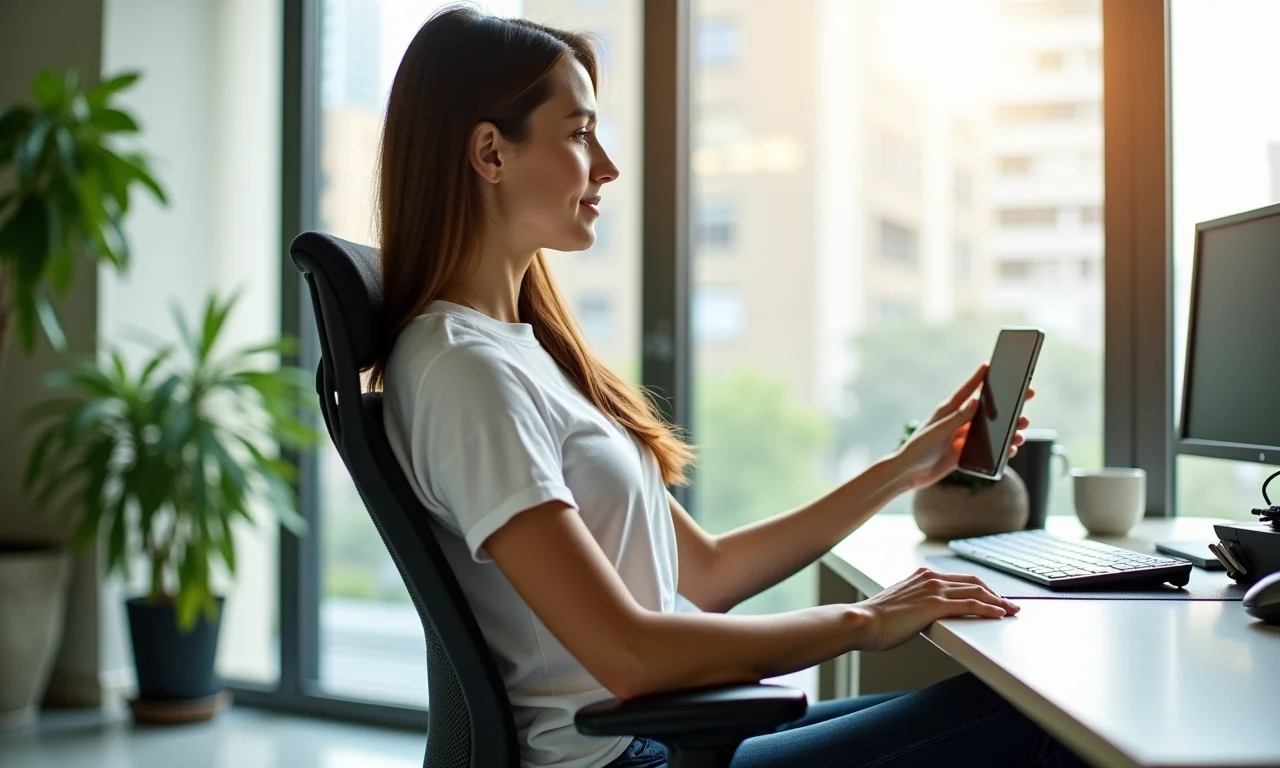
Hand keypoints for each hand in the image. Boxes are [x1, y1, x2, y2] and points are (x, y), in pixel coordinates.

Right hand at [851, 567, 1020, 651]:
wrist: (863, 622)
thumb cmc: (876, 619)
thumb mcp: (899, 604)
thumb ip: (915, 602)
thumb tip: (923, 613)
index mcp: (922, 575)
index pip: (960, 579)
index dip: (981, 588)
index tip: (993, 597)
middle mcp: (930, 577)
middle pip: (973, 582)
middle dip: (995, 593)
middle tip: (1010, 604)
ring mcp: (933, 590)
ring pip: (976, 592)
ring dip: (998, 602)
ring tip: (1011, 611)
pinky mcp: (935, 605)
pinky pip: (970, 605)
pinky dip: (988, 609)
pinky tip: (998, 614)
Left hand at [894, 364, 1033, 490]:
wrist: (908, 474)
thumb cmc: (918, 449)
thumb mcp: (938, 432)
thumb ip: (957, 418)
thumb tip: (975, 401)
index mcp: (948, 411)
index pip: (967, 391)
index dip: (979, 377)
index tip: (990, 364)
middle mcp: (957, 422)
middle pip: (986, 410)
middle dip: (1007, 405)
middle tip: (1028, 395)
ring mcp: (962, 438)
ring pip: (991, 431)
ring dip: (1008, 431)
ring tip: (1021, 430)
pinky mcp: (964, 454)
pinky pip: (987, 451)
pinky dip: (1000, 451)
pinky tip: (1012, 451)